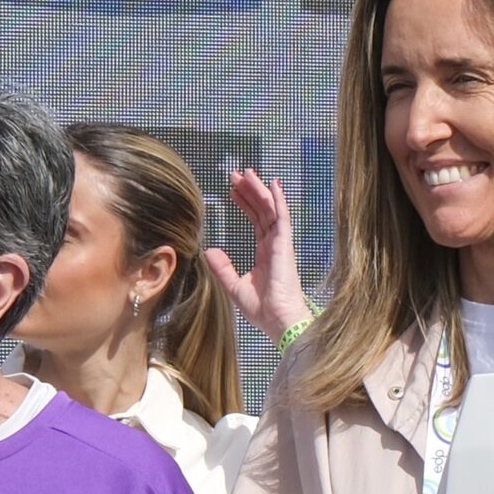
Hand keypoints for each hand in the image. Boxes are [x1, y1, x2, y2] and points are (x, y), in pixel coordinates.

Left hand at [203, 168, 315, 340]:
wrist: (278, 320)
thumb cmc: (262, 309)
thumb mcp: (234, 285)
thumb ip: (223, 267)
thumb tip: (209, 250)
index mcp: (265, 253)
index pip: (256, 222)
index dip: (245, 205)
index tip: (233, 191)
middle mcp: (274, 245)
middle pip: (262, 211)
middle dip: (250, 191)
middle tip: (237, 174)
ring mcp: (281, 243)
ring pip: (270, 209)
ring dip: (260, 190)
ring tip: (247, 173)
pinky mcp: (285, 245)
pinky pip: (282, 217)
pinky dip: (278, 200)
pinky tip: (273, 184)